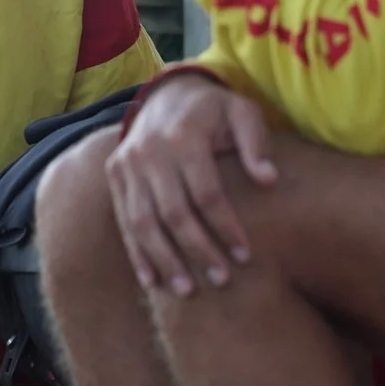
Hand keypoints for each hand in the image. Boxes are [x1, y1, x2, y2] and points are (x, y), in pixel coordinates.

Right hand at [105, 72, 277, 296]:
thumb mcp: (242, 112)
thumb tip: (269, 181)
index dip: (226, 227)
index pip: (206, 193)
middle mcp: (150, 151)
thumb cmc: (214, 110)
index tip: (246, 255)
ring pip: (143, 222)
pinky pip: (124, 220)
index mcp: (184, 135)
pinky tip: (152, 281)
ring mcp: (128, 164)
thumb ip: (256, 143)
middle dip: (198, 250)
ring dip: (165, 260)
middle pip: (173, 213)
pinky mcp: (115, 174)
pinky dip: (137, 253)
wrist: (166, 94)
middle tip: (222, 280)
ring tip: (188, 291)